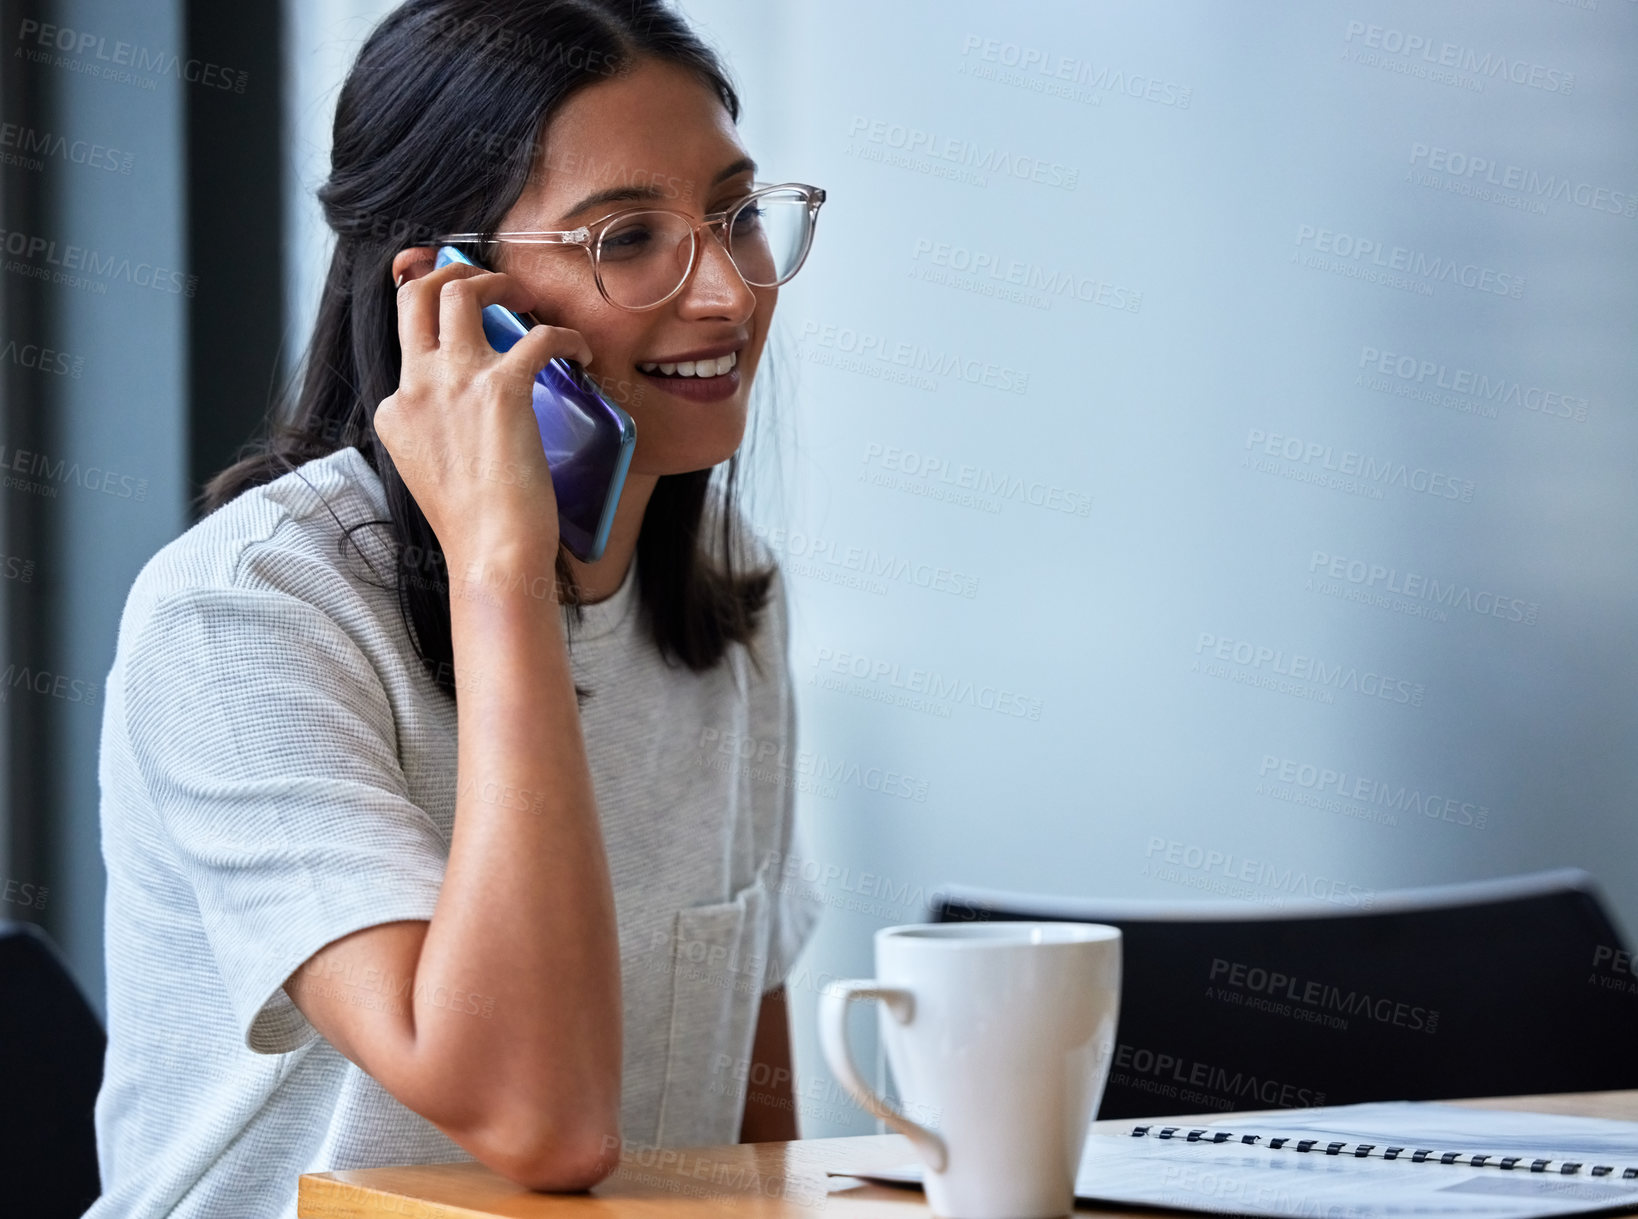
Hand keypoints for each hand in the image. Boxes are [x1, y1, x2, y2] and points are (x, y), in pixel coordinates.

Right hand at [375, 261, 592, 568]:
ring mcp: (454, 383)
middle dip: (451, 273)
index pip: (408, 346)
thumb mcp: (434, 473)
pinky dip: (566, 337)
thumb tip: (472, 416)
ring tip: (527, 299)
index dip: (438, 325)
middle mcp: (416, 388)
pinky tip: (580, 353)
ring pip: (461, 292)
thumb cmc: (476, 528)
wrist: (492, 555)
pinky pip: (539, 337)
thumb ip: (440, 433)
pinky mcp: (501, 388)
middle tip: (490, 285)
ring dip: (498, 282)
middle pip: (416, 296)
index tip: (467, 321)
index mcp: (396, 412)